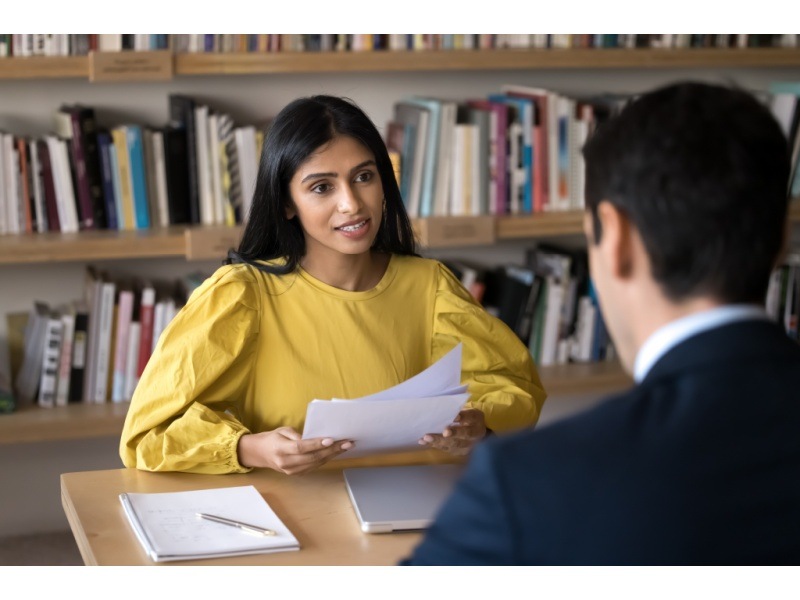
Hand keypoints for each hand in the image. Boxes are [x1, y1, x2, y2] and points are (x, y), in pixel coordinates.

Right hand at [237, 427, 353, 474]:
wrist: (260, 454)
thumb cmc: (273, 438)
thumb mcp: (282, 430)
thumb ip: (298, 435)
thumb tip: (317, 438)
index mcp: (280, 449)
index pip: (301, 447)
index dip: (317, 444)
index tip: (331, 439)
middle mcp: (286, 463)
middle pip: (312, 457)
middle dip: (332, 450)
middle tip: (347, 443)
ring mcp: (291, 471)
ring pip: (316, 463)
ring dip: (332, 455)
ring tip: (345, 447)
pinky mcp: (296, 474)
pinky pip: (314, 467)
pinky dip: (326, 459)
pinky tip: (335, 453)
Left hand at [418, 408, 486, 455]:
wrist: (477, 432)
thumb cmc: (467, 417)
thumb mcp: (467, 410)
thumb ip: (458, 411)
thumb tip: (443, 408)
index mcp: (477, 420)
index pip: (470, 418)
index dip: (463, 419)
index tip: (455, 418)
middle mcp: (474, 435)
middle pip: (462, 436)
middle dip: (448, 435)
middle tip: (435, 434)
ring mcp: (467, 446)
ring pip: (453, 445)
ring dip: (438, 442)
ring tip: (425, 438)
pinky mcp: (459, 452)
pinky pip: (446, 449)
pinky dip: (434, 445)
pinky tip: (423, 442)